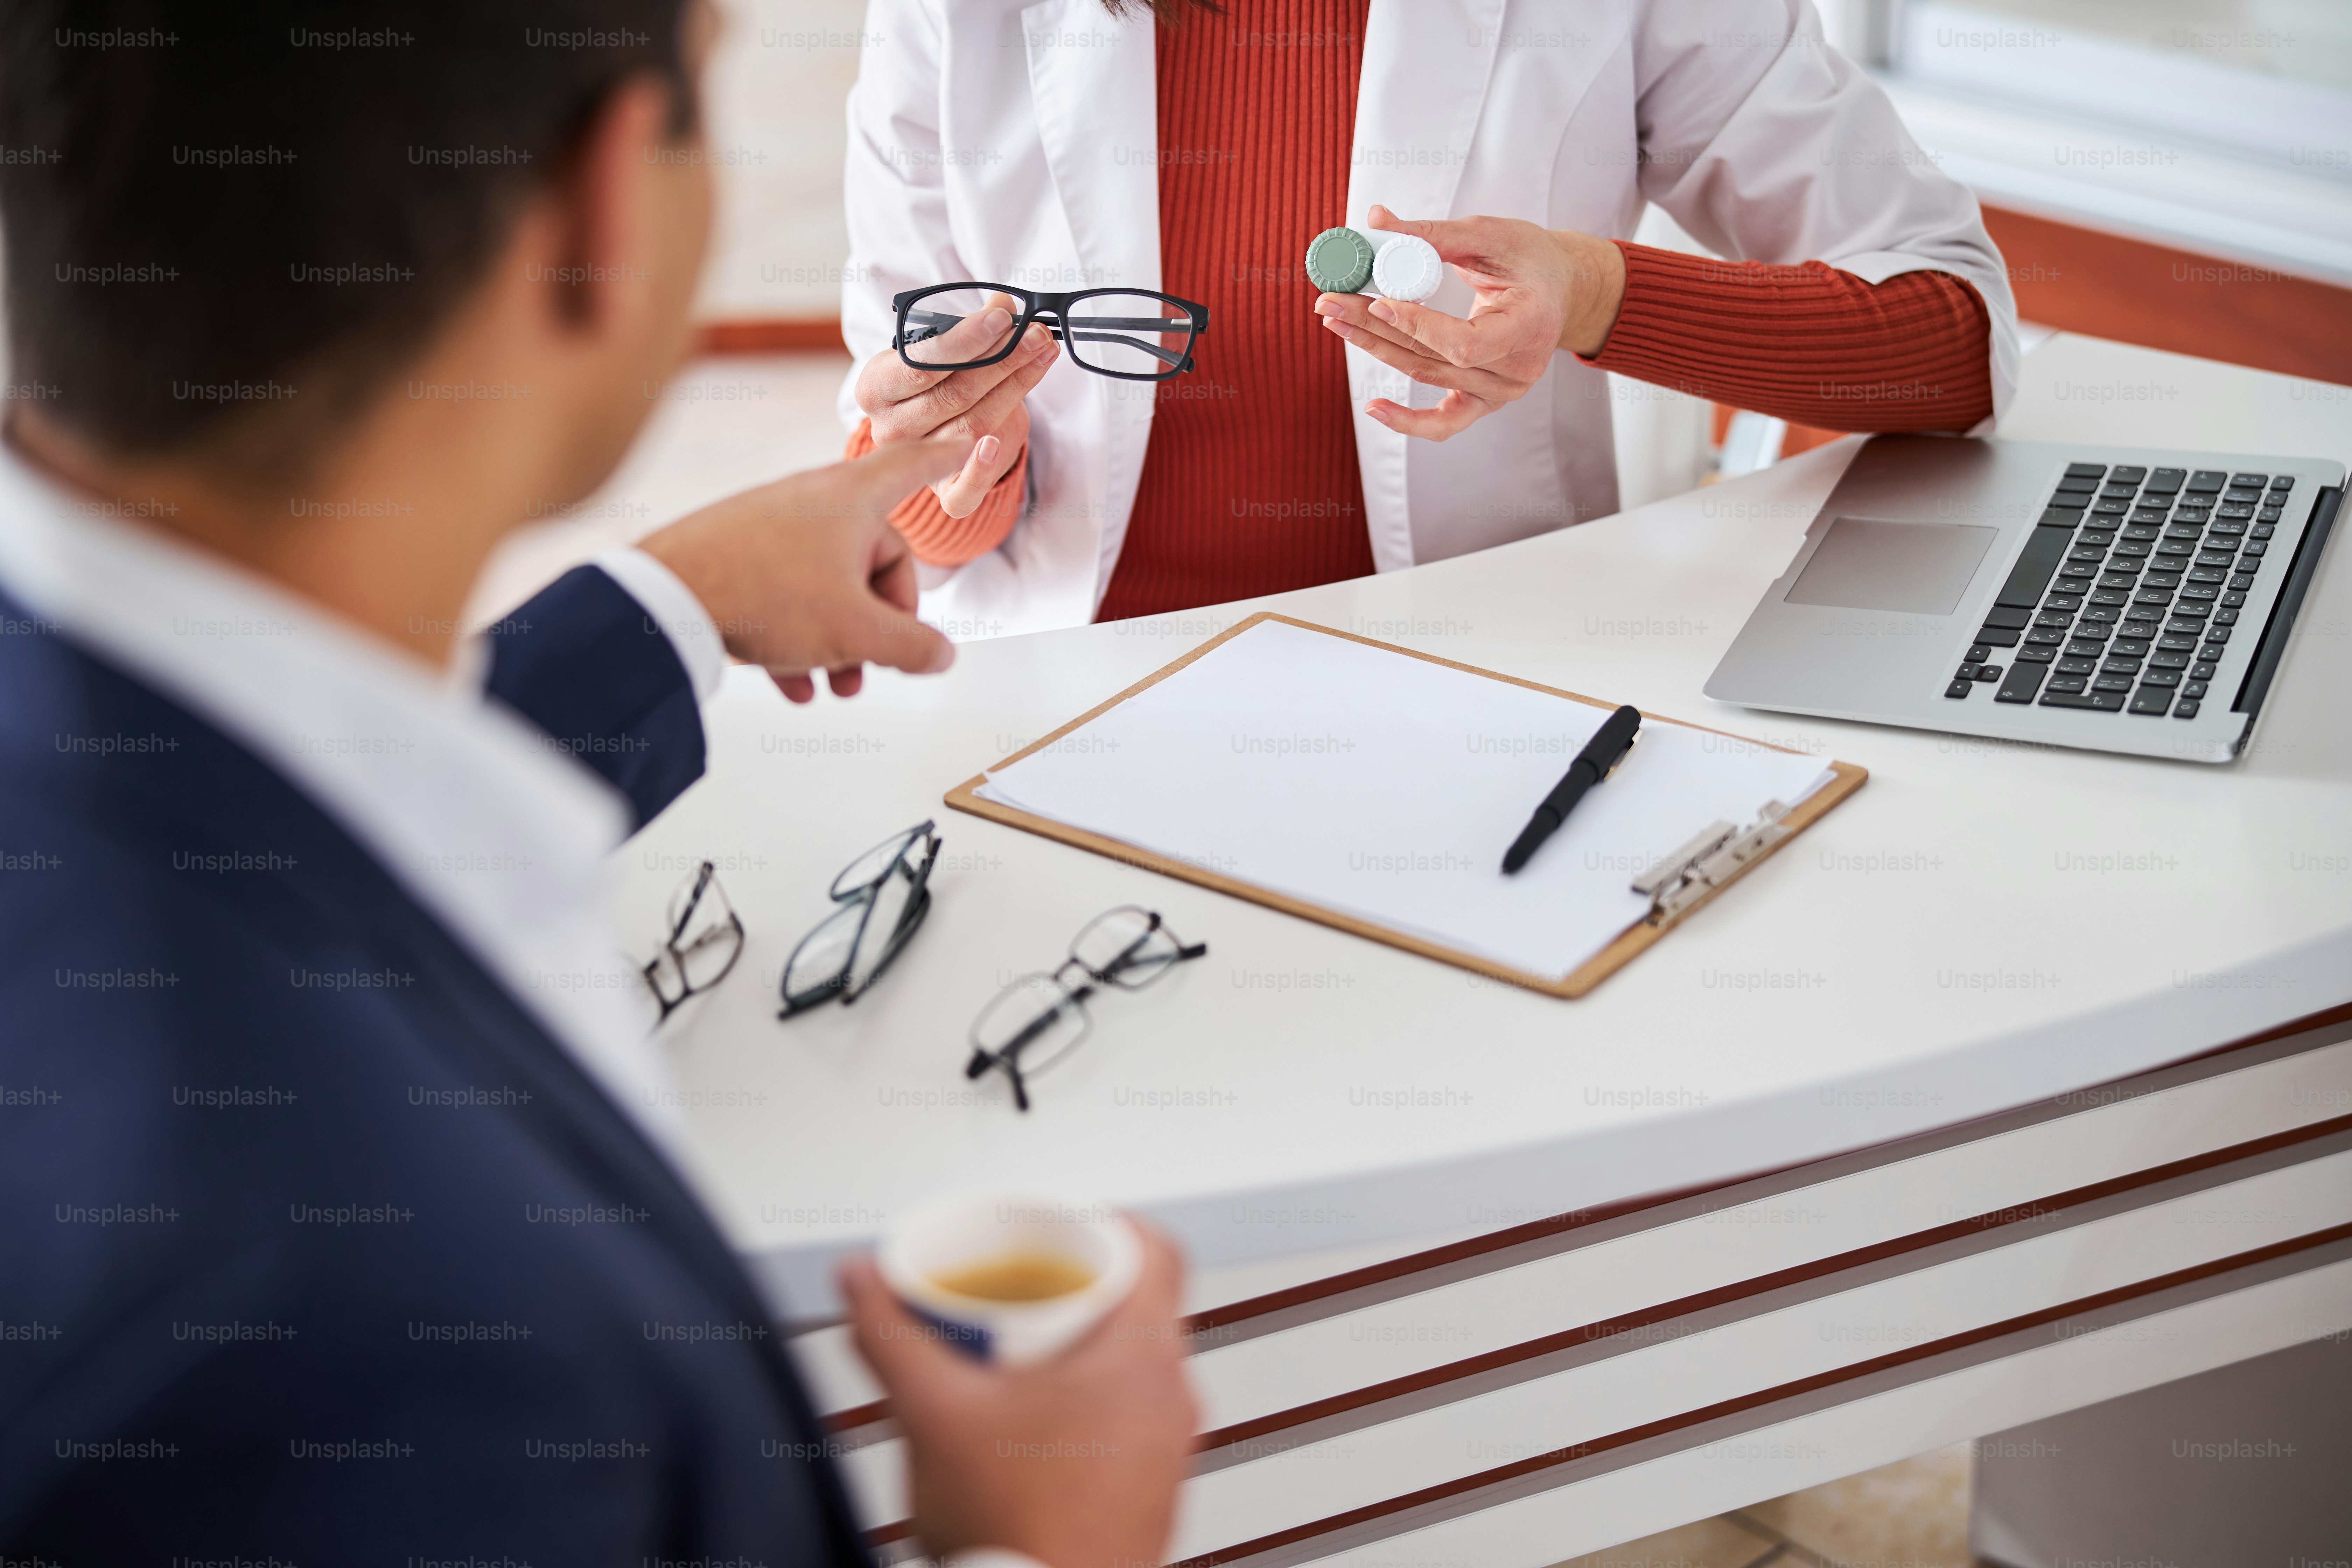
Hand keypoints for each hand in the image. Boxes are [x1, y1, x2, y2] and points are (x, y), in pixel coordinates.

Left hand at [637, 434, 971, 702]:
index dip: (947, 460)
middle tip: (879, 664)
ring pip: (829, 584)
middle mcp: (814, 502)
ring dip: (840, 640)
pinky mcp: (738, 554)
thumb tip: (941, 655)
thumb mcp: (856, 632)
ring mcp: (773, 527)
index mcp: (854, 500)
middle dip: (883, 620)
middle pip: (875, 555)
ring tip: (835, 684)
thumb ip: (911, 646)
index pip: (915, 465)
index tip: (966, 448)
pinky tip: (793, 684)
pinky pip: (785, 596)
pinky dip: (798, 639)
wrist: (664, 597)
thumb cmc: (761, 593)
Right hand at [842, 1222, 1197, 1567]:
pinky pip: (1136, 1421)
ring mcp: (1171, 1452)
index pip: (1156, 1250)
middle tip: (1023, 1297)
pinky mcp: (1157, 1495)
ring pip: (1141, 1368)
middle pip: (1144, 1307)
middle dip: (1078, 1291)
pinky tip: (1036, 1428)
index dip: (1107, 1224)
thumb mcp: (932, 1412)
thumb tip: (862, 1279)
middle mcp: (1172, 1401)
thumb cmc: (1012, 1529)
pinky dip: (1094, 1406)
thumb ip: (891, 1334)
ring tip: (1020, 1364)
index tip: (1062, 1229)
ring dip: (1086, 1353)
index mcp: (1139, 1360)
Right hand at [854, 292, 1057, 516]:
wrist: (935, 433)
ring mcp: (915, 464)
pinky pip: (963, 492)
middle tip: (1036, 333)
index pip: (920, 364)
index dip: (964, 340)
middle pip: (953, 393)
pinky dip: (982, 470)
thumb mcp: (945, 351)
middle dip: (1002, 359)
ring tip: (1043, 354)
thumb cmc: (937, 383)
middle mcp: (889, 429)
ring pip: (972, 427)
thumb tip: (1002, 304)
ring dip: (1015, 388)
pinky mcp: (943, 493)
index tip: (1003, 317)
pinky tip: (998, 444)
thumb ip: (968, 329)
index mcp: (876, 388)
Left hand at [1312, 204, 1625, 440]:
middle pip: (1432, 357)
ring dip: (1374, 348)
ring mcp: (1501, 392)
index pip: (1464, 343)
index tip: (1377, 300)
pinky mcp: (1485, 402)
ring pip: (1425, 375)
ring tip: (1335, 321)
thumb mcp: (1489, 235)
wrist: (1559, 288)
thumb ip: (1433, 233)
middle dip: (1374, 327)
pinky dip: (1408, 421)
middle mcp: (1517, 370)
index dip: (1418, 326)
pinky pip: (1445, 423)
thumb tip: (1376, 220)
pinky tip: (1374, 408)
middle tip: (1329, 302)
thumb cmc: (1530, 257)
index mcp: (1529, 325)